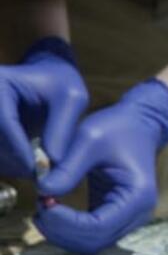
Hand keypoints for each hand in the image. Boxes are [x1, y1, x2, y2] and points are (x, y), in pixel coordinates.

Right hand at [0, 37, 87, 178]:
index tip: (36, 169)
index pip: (3, 122)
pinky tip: (26, 167)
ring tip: (36, 172)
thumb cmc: (62, 85)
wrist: (47, 79)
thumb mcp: (72, 99)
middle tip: (38, 175)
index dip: (18, 149)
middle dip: (13, 160)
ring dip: (9, 165)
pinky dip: (7, 164)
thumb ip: (62, 128)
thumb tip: (51, 163)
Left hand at [34, 78, 167, 254]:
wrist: (138, 126)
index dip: (66, 223)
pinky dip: (69, 228)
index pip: (98, 226)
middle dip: (61, 230)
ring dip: (63, 232)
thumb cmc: (117, 128)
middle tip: (39, 206)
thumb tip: (42, 192)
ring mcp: (129, 218)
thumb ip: (67, 168)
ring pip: (91, 243)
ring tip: (44, 207)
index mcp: (138, 196)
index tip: (43, 203)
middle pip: (94, 242)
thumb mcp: (90, 140)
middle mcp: (139, 214)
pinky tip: (53, 210)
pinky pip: (91, 235)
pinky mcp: (117, 217)